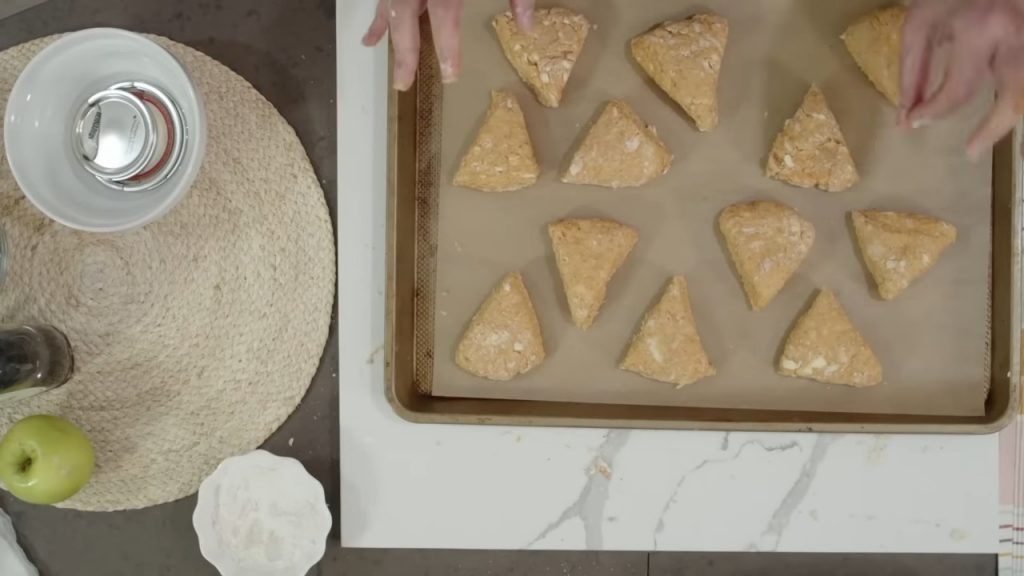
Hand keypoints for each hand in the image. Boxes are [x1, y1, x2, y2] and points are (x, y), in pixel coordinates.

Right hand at [363, 0, 534, 90]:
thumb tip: (528, 27)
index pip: (443, 19)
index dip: (445, 48)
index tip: (449, 76)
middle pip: (404, 19)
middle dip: (404, 53)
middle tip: (404, 83)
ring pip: (390, 8)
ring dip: (386, 35)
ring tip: (382, 63)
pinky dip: (378, 17)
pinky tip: (369, 38)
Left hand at [902, 0, 1023, 158]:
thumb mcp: (923, 16)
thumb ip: (915, 63)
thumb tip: (908, 111)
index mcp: (978, 28)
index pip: (956, 91)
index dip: (933, 111)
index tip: (913, 123)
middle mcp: (1012, 33)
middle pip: (1013, 97)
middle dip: (990, 130)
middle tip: (971, 151)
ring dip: (1012, 113)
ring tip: (990, 134)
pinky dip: (1018, 91)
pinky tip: (1008, 102)